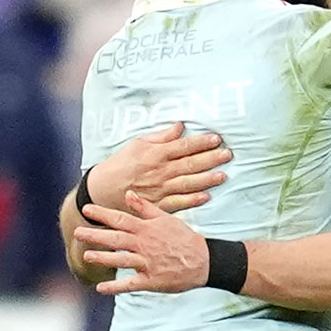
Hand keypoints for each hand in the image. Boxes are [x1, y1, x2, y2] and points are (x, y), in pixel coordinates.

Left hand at [74, 191, 210, 295]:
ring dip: (103, 258)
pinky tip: (100, 288)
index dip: (103, 214)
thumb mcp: (167, 218)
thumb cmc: (184, 238)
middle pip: (116, 239)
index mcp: (147, 229)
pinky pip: (130, 284)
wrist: (204, 261)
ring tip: (86, 256)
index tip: (87, 209)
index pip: (121, 219)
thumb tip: (129, 194)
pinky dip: (115, 287)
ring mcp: (147, 263)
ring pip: (121, 260)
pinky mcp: (151, 281)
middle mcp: (145, 245)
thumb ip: (145, 207)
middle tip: (77, 232)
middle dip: (95, 235)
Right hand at [87, 122, 231, 212]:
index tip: (217, 138)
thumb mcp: (138, 143)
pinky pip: (178, 202)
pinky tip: (206, 196)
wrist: (103, 189)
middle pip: (190, 164)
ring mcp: (160, 189)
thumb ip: (161, 136)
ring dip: (206, 179)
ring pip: (187, 183)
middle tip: (227, 154)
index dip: (201, 142)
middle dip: (210, 158)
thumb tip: (180, 126)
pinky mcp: (158, 205)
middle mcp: (160, 171)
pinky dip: (192, 200)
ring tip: (223, 175)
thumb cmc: (121, 163)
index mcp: (156, 154)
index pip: (183, 146)